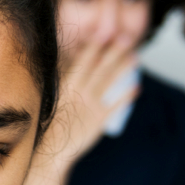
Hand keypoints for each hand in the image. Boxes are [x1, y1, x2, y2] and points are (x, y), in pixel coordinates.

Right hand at [51, 24, 138, 163]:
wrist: (51, 150)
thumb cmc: (47, 125)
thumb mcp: (50, 98)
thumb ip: (60, 81)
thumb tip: (64, 63)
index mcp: (67, 86)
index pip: (82, 62)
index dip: (94, 47)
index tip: (103, 34)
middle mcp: (81, 93)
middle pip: (100, 68)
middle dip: (114, 52)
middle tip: (125, 39)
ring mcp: (91, 106)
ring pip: (110, 82)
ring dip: (123, 68)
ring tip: (135, 57)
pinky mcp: (99, 120)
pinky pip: (116, 105)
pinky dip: (126, 96)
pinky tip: (136, 87)